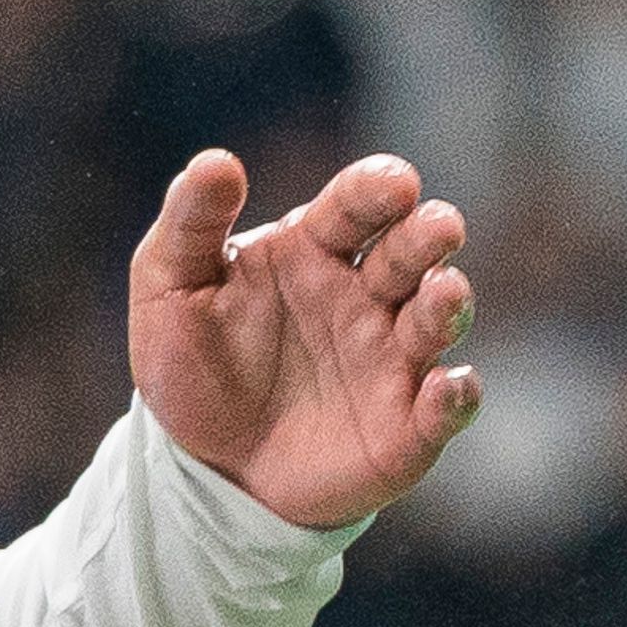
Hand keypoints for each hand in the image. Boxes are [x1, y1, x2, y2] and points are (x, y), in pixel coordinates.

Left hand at [132, 148, 482, 529]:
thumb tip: (215, 161)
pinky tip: (449, 388)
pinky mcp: (407, 426)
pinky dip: (456, 398)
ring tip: (442, 295)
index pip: (356, 206)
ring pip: (440, 320)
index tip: (395, 182)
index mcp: (316, 249)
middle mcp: (367, 295)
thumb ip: (190, 224)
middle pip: (412, 253)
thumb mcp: (170, 289)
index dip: (378, 189)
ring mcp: (393, 359)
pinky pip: (445, 410)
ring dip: (449, 305)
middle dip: (430, 236)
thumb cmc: (192, 364)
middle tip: (438, 226)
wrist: (204, 464)